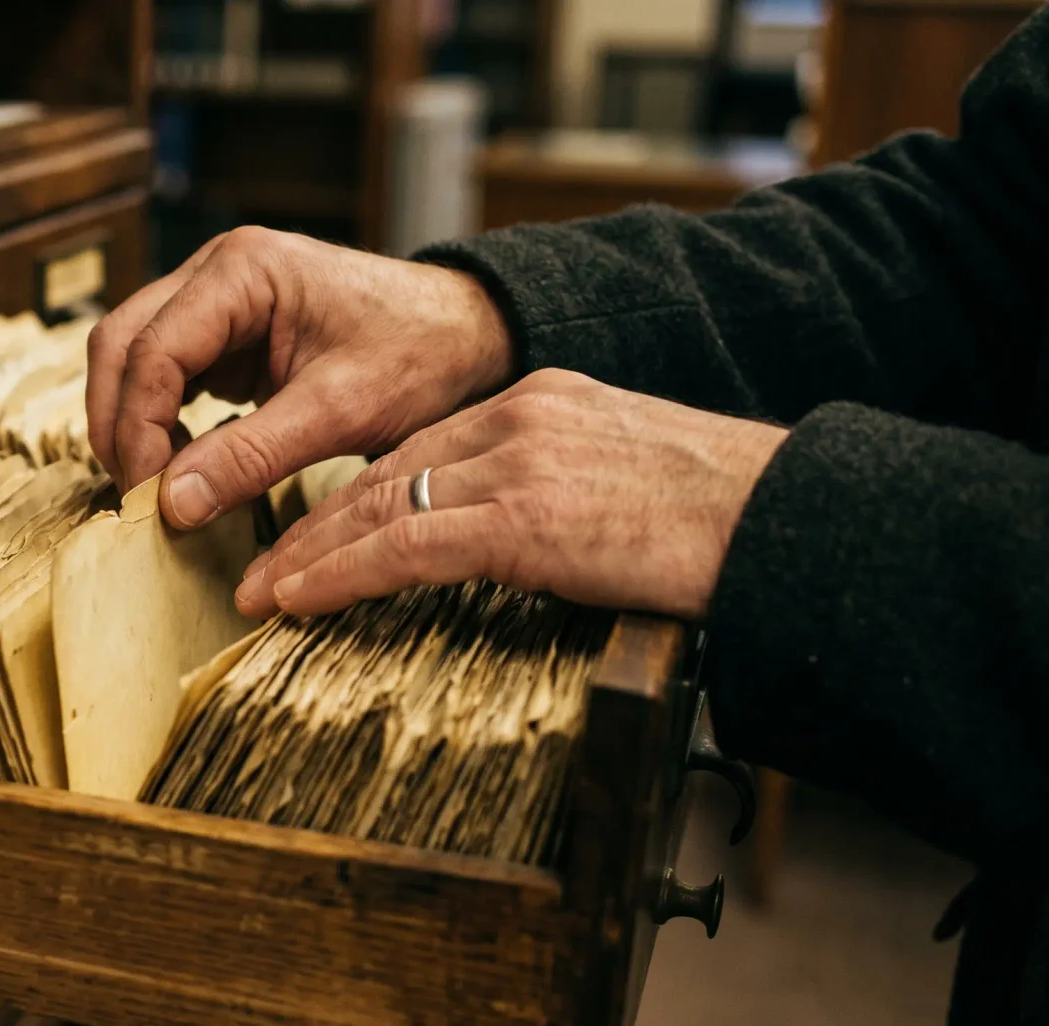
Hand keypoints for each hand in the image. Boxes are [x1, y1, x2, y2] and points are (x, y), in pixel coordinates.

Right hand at [85, 226, 512, 528]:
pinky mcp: (227, 334)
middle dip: (118, 424)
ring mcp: (217, 300)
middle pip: (121, 345)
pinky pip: (167, 376)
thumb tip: (171, 505)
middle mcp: (215, 271)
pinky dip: (162, 423)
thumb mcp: (339, 411)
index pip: (150, 350)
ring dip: (133, 424)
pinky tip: (186, 468)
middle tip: (138, 498)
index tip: (148, 496)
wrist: (471, 334)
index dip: (134, 427)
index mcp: (240, 270)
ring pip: (133, 360)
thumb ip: (250, 456)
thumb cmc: (420, 354)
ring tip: (160, 489)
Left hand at [235, 370, 791, 619]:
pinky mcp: (525, 518)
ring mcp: (519, 464)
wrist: (787, 520)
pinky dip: (340, 575)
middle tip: (264, 559)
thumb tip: (522, 541)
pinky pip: (404, 546)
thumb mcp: (624, 479)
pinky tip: (298, 599)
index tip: (315, 528)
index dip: (358, 494)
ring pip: (381, 504)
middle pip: (388, 470)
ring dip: (310, 553)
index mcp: (543, 402)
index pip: (424, 448)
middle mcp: (520, 418)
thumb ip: (559, 493)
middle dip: (317, 520)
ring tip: (261, 589)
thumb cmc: (721, 516)